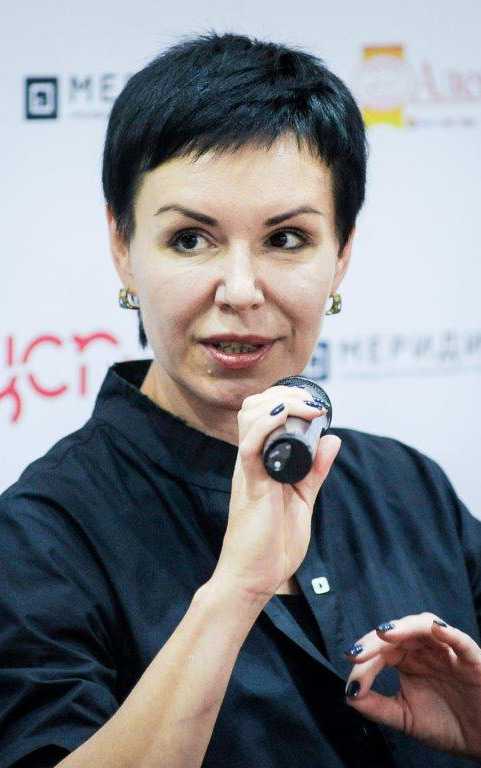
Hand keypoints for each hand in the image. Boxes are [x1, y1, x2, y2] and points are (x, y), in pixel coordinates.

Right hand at [213, 384, 340, 603]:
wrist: (255, 578)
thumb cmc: (272, 542)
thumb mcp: (302, 498)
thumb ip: (315, 470)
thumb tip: (332, 439)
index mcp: (261, 461)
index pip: (262, 413)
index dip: (286, 397)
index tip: (314, 402)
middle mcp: (251, 460)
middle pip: (254, 407)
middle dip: (285, 393)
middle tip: (314, 402)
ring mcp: (248, 471)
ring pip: (250, 418)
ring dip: (280, 403)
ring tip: (308, 407)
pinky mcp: (250, 485)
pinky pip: (251, 447)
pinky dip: (267, 425)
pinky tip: (286, 417)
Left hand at [344, 612, 480, 758]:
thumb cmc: (448, 724)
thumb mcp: (406, 718)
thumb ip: (378, 707)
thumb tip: (349, 695)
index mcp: (408, 659)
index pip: (381, 651)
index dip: (365, 663)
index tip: (353, 684)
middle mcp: (425, 650)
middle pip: (397, 633)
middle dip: (375, 642)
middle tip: (357, 654)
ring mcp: (448, 651)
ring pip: (425, 626)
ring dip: (404, 627)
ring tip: (385, 633)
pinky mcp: (472, 660)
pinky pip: (461, 641)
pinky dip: (449, 633)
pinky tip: (436, 629)